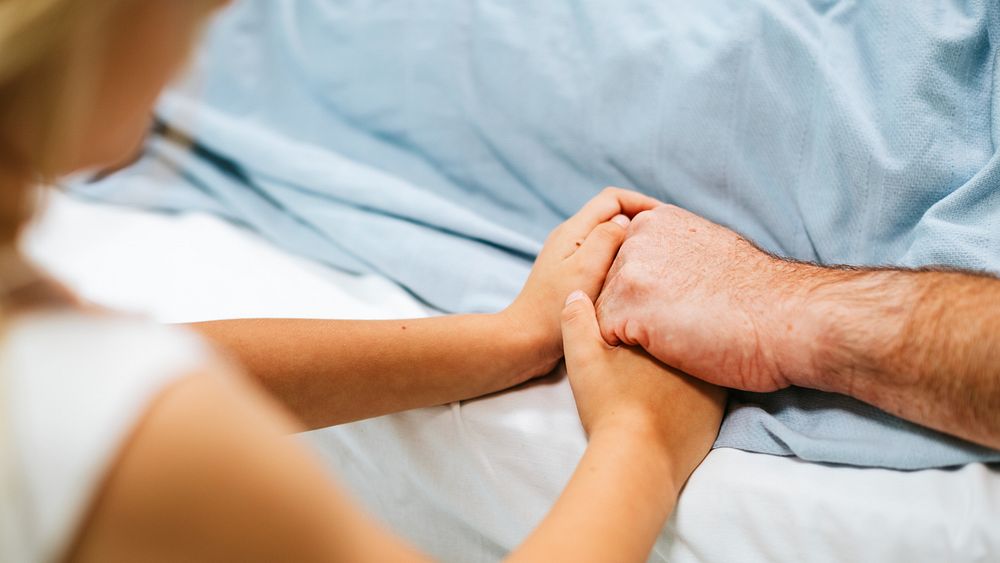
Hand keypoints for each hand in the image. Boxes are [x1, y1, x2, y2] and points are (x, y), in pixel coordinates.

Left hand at [501, 187, 662, 375]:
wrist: (525, 340)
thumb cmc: (553, 307)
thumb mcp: (586, 267)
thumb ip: (607, 237)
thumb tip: (625, 221)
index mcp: (573, 229)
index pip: (612, 198)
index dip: (641, 202)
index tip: (667, 218)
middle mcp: (570, 237)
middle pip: (611, 214)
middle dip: (639, 220)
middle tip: (667, 238)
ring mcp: (570, 257)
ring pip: (608, 237)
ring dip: (631, 241)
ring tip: (656, 257)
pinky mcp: (572, 276)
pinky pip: (603, 258)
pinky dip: (622, 260)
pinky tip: (635, 278)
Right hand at [561, 290, 724, 489]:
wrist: (638, 459)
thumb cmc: (609, 403)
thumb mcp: (583, 356)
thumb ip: (577, 319)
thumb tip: (577, 293)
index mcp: (666, 329)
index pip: (658, 311)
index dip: (641, 319)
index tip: (627, 335)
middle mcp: (699, 351)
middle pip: (681, 335)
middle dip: (667, 338)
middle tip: (641, 358)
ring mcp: (714, 382)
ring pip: (698, 362)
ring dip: (683, 365)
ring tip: (656, 379)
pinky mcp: (718, 411)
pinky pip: (709, 390)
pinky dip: (693, 393)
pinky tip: (670, 402)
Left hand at [595, 204, 813, 391]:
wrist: (788, 320)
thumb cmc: (760, 297)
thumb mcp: (712, 248)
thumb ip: (675, 250)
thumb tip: (661, 265)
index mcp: (657, 221)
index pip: (620, 261)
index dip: (643, 291)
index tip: (674, 305)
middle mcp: (636, 238)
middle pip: (606, 285)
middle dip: (631, 311)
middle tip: (675, 326)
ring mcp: (628, 272)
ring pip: (603, 311)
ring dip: (630, 332)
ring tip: (674, 338)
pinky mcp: (627, 308)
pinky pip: (605, 337)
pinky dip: (630, 351)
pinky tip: (667, 351)